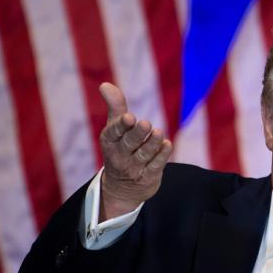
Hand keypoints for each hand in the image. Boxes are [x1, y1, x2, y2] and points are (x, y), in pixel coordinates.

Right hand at [98, 82, 172, 219]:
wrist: (122, 187)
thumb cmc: (120, 147)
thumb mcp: (115, 128)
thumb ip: (115, 106)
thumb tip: (105, 84)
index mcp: (109, 141)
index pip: (114, 132)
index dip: (122, 125)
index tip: (129, 117)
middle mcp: (119, 156)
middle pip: (129, 144)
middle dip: (138, 134)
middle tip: (146, 124)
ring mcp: (133, 168)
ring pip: (144, 155)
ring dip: (152, 143)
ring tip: (158, 132)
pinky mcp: (147, 177)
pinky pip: (155, 166)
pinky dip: (162, 155)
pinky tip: (167, 145)